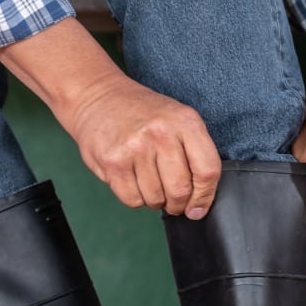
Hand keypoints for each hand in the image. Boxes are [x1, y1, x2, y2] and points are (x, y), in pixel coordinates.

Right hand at [64, 74, 220, 216]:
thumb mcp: (177, 119)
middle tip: (172, 201)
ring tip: (149, 183)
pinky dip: (135, 198)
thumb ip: (195, 153)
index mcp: (185, 121)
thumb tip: (199, 203)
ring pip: (155, 198)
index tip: (197, 208)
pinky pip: (132, 199)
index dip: (205, 197)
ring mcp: (135, 148)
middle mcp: (161, 133)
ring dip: (155, 201)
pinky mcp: (113, 162)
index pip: (207, 171)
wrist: (98, 97)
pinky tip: (133, 181)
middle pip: (180, 190)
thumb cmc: (142, 114)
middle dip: (178, 205)